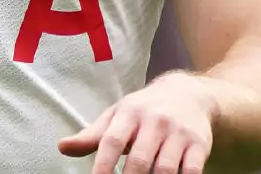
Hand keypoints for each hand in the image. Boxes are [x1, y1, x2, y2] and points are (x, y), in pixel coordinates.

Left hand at [58, 72, 214, 173]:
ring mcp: (178, 132)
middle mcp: (154, 120)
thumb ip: (92, 135)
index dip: (102, 166)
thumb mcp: (118, 115)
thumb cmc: (144, 110)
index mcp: (129, 113)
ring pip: (165, 170)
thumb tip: (61, 147)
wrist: (190, 94)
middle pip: (139, 160)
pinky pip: (191, 171)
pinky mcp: (199, 143)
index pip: (112, 141)